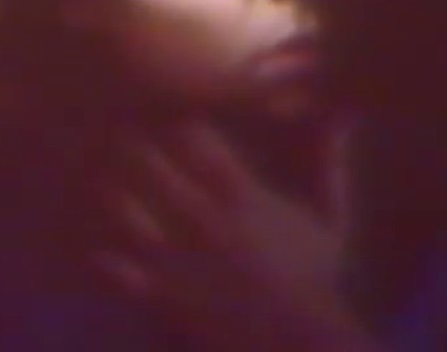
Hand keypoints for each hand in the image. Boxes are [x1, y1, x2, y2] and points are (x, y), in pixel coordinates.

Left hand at [95, 119, 375, 351]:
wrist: (303, 346)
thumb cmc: (317, 287)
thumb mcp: (330, 225)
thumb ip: (331, 172)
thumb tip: (344, 125)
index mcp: (244, 199)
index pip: (199, 142)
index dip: (174, 124)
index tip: (163, 118)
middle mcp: (209, 221)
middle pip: (152, 165)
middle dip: (132, 151)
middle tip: (118, 142)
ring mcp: (184, 260)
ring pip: (127, 211)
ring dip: (114, 198)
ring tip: (105, 190)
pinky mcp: (168, 298)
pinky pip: (120, 272)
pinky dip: (106, 261)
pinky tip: (101, 254)